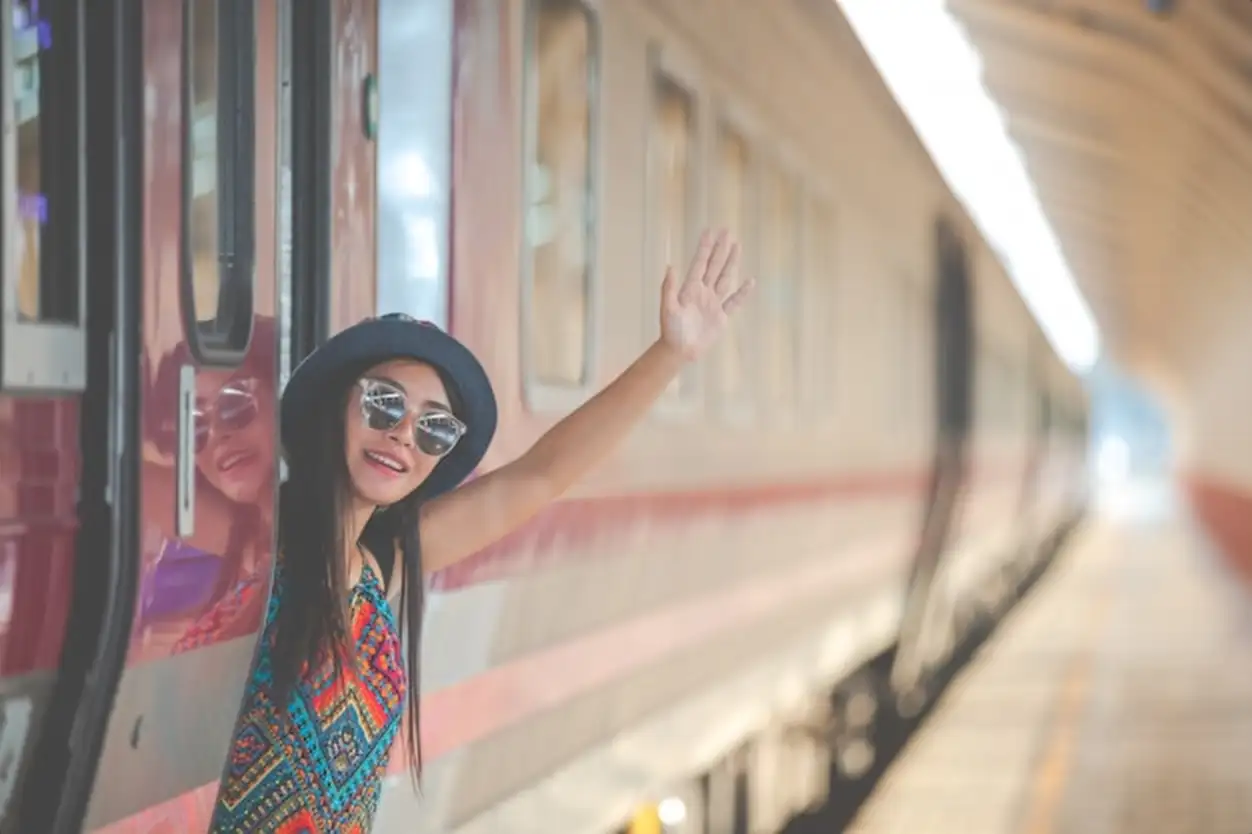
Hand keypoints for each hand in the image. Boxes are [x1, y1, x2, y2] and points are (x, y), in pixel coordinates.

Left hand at [659, 228, 754, 360]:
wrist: (679, 350)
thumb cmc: (671, 330)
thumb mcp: (668, 308)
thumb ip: (669, 288)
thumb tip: (670, 266)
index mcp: (690, 288)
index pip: (700, 263)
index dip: (705, 247)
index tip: (710, 231)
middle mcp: (703, 292)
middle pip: (714, 265)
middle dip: (720, 248)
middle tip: (727, 231)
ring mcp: (713, 303)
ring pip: (725, 278)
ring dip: (730, 262)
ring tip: (737, 246)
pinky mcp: (721, 316)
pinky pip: (734, 302)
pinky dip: (742, 293)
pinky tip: (750, 282)